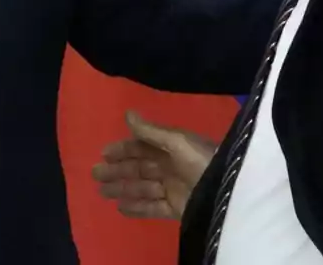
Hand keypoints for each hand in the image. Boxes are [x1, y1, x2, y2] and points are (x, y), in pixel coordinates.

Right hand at [91, 110, 217, 219]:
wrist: (226, 192)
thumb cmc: (202, 161)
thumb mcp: (177, 142)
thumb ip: (150, 131)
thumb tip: (127, 113)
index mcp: (172, 147)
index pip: (142, 146)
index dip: (123, 149)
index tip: (103, 154)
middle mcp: (172, 166)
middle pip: (139, 168)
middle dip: (117, 170)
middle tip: (95, 174)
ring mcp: (174, 188)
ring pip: (142, 188)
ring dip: (122, 188)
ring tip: (102, 192)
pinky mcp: (177, 208)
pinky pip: (152, 208)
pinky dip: (137, 207)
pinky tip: (120, 208)